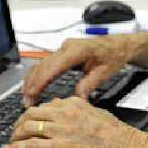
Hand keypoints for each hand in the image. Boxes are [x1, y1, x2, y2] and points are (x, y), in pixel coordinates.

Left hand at [4, 96, 147, 147]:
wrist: (127, 146)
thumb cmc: (118, 134)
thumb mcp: (96, 113)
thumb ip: (79, 112)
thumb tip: (68, 115)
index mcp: (74, 103)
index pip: (47, 105)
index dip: (35, 114)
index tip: (31, 120)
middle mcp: (65, 113)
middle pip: (32, 112)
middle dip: (20, 122)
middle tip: (17, 130)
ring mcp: (61, 129)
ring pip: (28, 126)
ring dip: (16, 134)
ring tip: (12, 140)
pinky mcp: (60, 146)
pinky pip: (31, 145)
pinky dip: (16, 147)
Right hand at [22, 31, 147, 106]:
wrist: (121, 44)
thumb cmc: (115, 55)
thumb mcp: (104, 73)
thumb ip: (88, 85)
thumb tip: (77, 99)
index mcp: (76, 50)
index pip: (51, 67)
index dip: (39, 82)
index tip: (31, 95)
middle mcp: (67, 47)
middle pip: (42, 66)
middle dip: (32, 85)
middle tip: (27, 103)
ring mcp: (64, 48)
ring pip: (41, 65)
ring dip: (33, 81)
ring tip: (28, 99)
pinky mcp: (64, 53)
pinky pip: (46, 64)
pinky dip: (39, 76)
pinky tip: (35, 88)